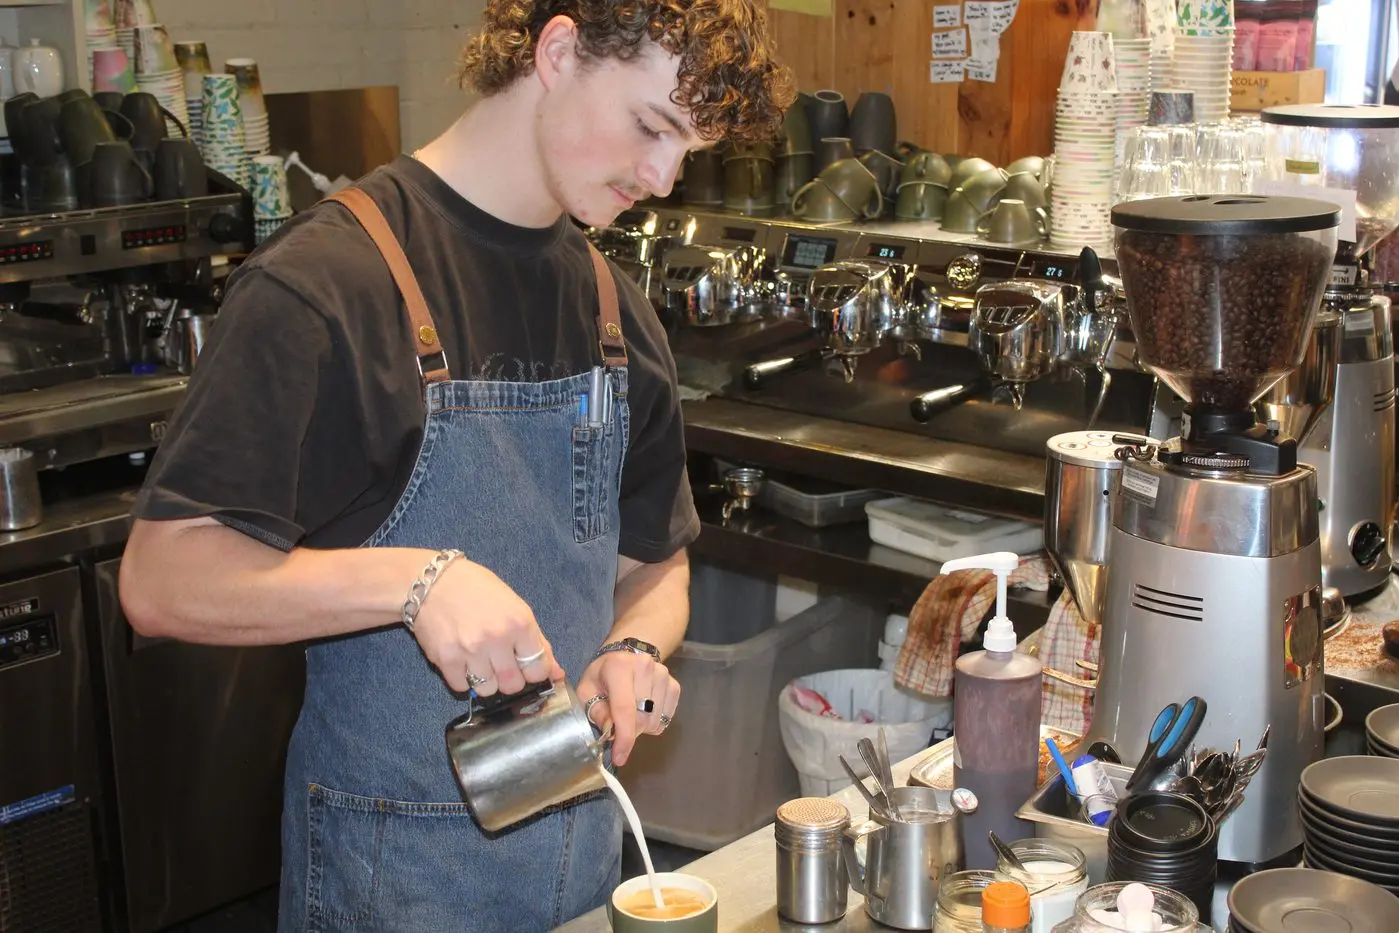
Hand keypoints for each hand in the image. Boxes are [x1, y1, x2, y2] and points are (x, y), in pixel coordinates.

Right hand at [410, 557, 564, 695]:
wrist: (432, 581)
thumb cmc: (478, 590)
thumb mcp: (515, 607)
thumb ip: (537, 641)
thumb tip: (558, 673)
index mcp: (520, 623)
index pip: (538, 669)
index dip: (534, 672)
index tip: (525, 666)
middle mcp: (497, 638)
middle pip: (513, 684)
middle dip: (510, 679)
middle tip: (501, 664)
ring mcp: (470, 650)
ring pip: (488, 690)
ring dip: (486, 681)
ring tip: (480, 661)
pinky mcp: (445, 659)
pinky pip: (461, 687)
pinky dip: (463, 679)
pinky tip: (462, 661)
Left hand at [577, 649, 679, 766]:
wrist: (624, 656)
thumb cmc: (602, 676)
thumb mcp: (587, 691)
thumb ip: (596, 711)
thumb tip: (610, 731)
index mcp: (618, 667)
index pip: (625, 709)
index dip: (623, 737)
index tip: (619, 757)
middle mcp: (644, 667)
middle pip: (642, 719)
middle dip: (629, 732)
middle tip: (617, 727)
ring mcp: (663, 675)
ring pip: (654, 721)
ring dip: (641, 727)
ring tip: (631, 714)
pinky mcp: (674, 684)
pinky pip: (666, 718)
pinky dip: (654, 722)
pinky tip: (644, 711)